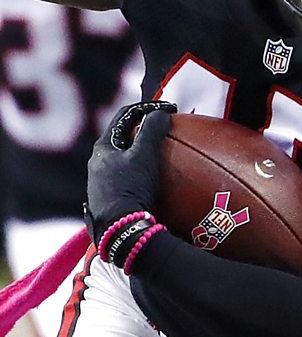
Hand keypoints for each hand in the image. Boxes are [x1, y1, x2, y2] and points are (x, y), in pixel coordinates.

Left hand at [85, 101, 175, 269]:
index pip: (124, 116)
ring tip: (165, 157)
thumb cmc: (130, 187)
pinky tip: (158, 183)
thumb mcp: (144, 154)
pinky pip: (129, 179)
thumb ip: (153, 129)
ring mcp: (101, 184)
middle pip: (124, 138)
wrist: (119, 229)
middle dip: (146, 131)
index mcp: (103, 148)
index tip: (170, 110)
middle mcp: (97, 164)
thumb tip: (162, 113)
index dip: (148, 107)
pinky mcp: (109, 201)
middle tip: (168, 131)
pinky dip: (144, 174)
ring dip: (144, 155)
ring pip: (126, 160)